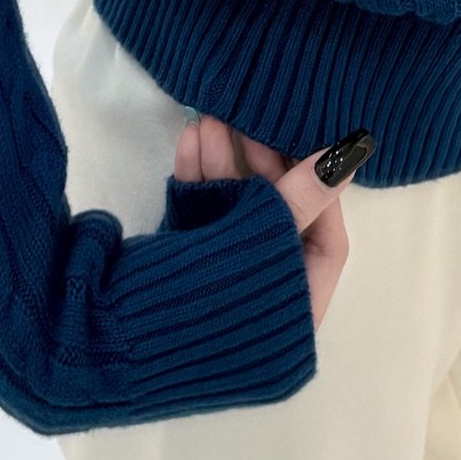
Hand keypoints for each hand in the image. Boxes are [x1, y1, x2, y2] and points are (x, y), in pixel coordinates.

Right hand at [173, 113, 368, 330]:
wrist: (108, 342)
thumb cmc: (206, 300)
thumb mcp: (262, 245)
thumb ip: (304, 196)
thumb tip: (352, 153)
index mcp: (296, 315)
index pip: (327, 244)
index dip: (320, 191)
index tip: (307, 146)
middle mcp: (264, 302)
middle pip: (277, 220)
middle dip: (260, 165)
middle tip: (250, 122)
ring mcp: (222, 285)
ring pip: (234, 212)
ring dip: (222, 162)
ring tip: (211, 118)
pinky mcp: (184, 270)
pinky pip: (200, 217)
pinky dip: (196, 179)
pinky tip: (191, 141)